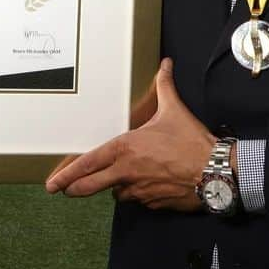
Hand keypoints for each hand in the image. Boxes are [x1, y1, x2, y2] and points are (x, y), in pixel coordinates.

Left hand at [44, 58, 214, 211]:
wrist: (215, 171)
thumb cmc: (190, 141)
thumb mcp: (174, 109)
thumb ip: (164, 86)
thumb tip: (165, 64)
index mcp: (125, 149)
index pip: (88, 164)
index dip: (67, 174)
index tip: (52, 183)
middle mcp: (127, 173)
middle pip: (91, 186)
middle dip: (75, 189)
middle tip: (64, 190)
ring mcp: (139, 192)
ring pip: (117, 193)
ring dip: (116, 186)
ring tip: (123, 176)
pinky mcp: (153, 204)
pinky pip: (139, 200)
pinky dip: (140, 193)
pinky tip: (150, 183)